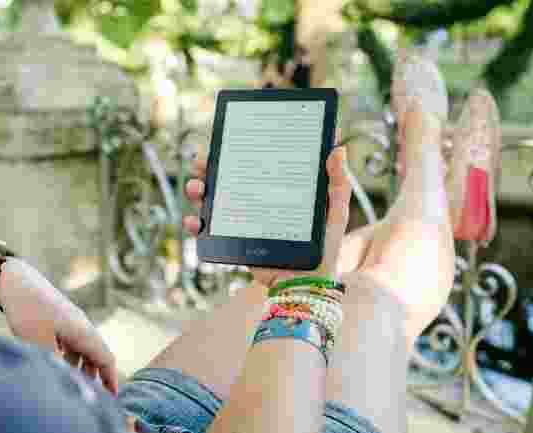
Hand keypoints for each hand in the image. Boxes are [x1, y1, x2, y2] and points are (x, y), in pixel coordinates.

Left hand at [0, 257, 119, 394]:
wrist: (17, 282)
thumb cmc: (30, 311)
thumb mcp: (40, 343)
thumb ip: (57, 364)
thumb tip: (66, 380)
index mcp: (83, 332)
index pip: (106, 358)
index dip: (111, 378)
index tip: (113, 396)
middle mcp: (82, 326)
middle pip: (97, 354)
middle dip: (97, 375)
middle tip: (94, 395)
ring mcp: (71, 322)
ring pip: (84, 348)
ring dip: (83, 366)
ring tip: (76, 383)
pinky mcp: (60, 320)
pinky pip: (72, 342)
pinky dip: (72, 356)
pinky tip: (60, 363)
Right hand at [183, 146, 351, 287]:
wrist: (306, 286)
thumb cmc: (325, 248)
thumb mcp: (335, 211)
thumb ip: (337, 182)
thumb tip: (338, 148)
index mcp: (277, 189)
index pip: (254, 163)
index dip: (237, 149)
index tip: (226, 138)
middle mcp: (256, 201)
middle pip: (226, 178)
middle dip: (208, 167)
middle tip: (202, 161)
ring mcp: (243, 221)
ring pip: (212, 200)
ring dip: (197, 190)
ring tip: (196, 188)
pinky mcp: (234, 241)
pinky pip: (209, 230)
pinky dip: (196, 224)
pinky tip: (194, 221)